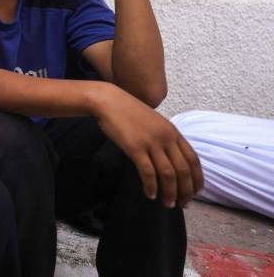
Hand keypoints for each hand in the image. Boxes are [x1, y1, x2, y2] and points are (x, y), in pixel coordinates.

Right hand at [92, 85, 202, 207]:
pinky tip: (150, 194)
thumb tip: (171, 159)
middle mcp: (166, 138)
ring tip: (168, 204)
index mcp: (173, 132)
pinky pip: (148, 172)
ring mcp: (151, 142)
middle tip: (183, 204)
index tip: (195, 192)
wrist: (109, 101)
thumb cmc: (129, 112)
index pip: (193, 160)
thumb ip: (165, 138)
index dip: (197, 179)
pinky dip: (151, 186)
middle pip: (183, 170)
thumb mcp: (154, 122)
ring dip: (170, 193)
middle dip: (186, 191)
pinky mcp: (135, 147)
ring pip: (168, 174)